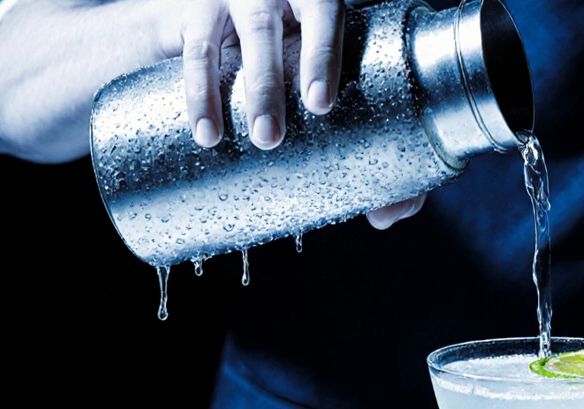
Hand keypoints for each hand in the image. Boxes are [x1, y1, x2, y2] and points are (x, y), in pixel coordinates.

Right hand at [171, 0, 423, 226]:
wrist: (239, 17)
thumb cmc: (314, 61)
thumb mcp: (343, 79)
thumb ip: (378, 140)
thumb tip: (389, 214)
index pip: (324, 15)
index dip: (321, 56)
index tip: (318, 104)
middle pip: (267, 32)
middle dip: (267, 85)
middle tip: (269, 137)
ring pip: (223, 43)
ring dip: (223, 94)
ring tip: (223, 141)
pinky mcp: (196, 13)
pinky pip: (194, 54)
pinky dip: (197, 95)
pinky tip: (205, 133)